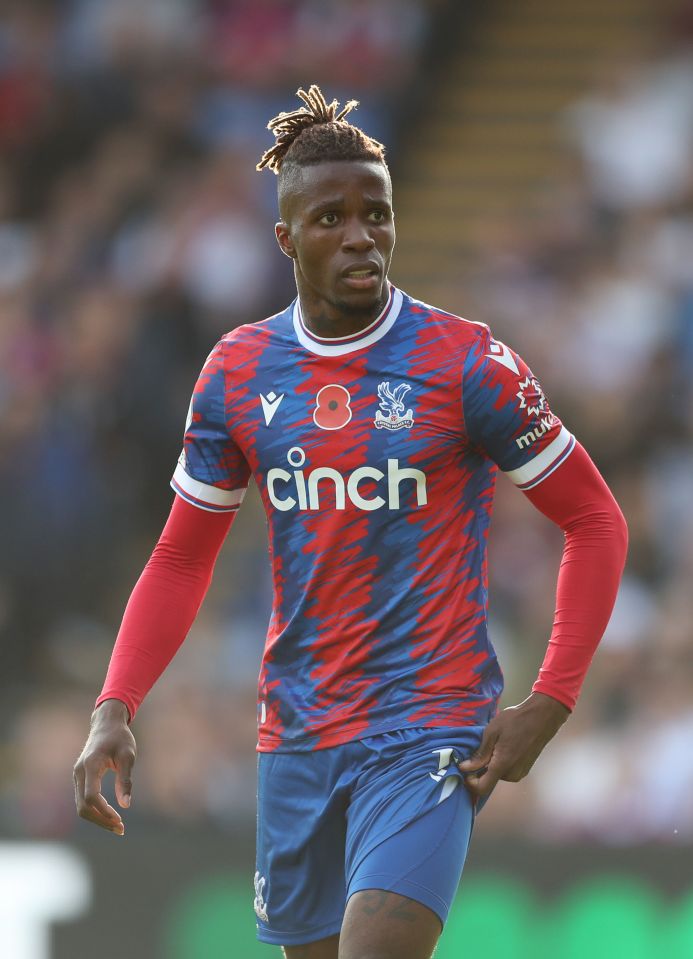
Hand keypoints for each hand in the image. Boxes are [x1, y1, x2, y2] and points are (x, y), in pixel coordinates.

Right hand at [73, 699, 135, 835]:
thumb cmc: (120, 738)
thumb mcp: (128, 755)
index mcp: (90, 765)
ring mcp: (77, 776)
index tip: (120, 819)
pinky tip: (111, 815)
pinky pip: (83, 800)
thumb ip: (125, 779)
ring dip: (98, 818)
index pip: (91, 797)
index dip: (104, 812)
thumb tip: (125, 805)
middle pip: (83, 807)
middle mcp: (79, 772)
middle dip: (101, 821)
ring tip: (118, 826)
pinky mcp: (80, 778)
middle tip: (121, 829)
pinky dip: (95, 811)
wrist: (106, 724)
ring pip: (81, 806)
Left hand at [458, 692, 569, 800]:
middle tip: (482, 748)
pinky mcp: (525, 769)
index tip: (465, 768)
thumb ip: (480, 754)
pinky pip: (507, 771)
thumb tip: (464, 768)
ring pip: (498, 775)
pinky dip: (501, 763)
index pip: (482, 788)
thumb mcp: (492, 732)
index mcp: (502, 765)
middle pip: (489, 780)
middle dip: (481, 768)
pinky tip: (504, 746)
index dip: (470, 783)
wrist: (541, 717)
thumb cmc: (515, 720)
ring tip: (495, 744)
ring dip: (491, 764)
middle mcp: (512, 774)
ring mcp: (520, 773)